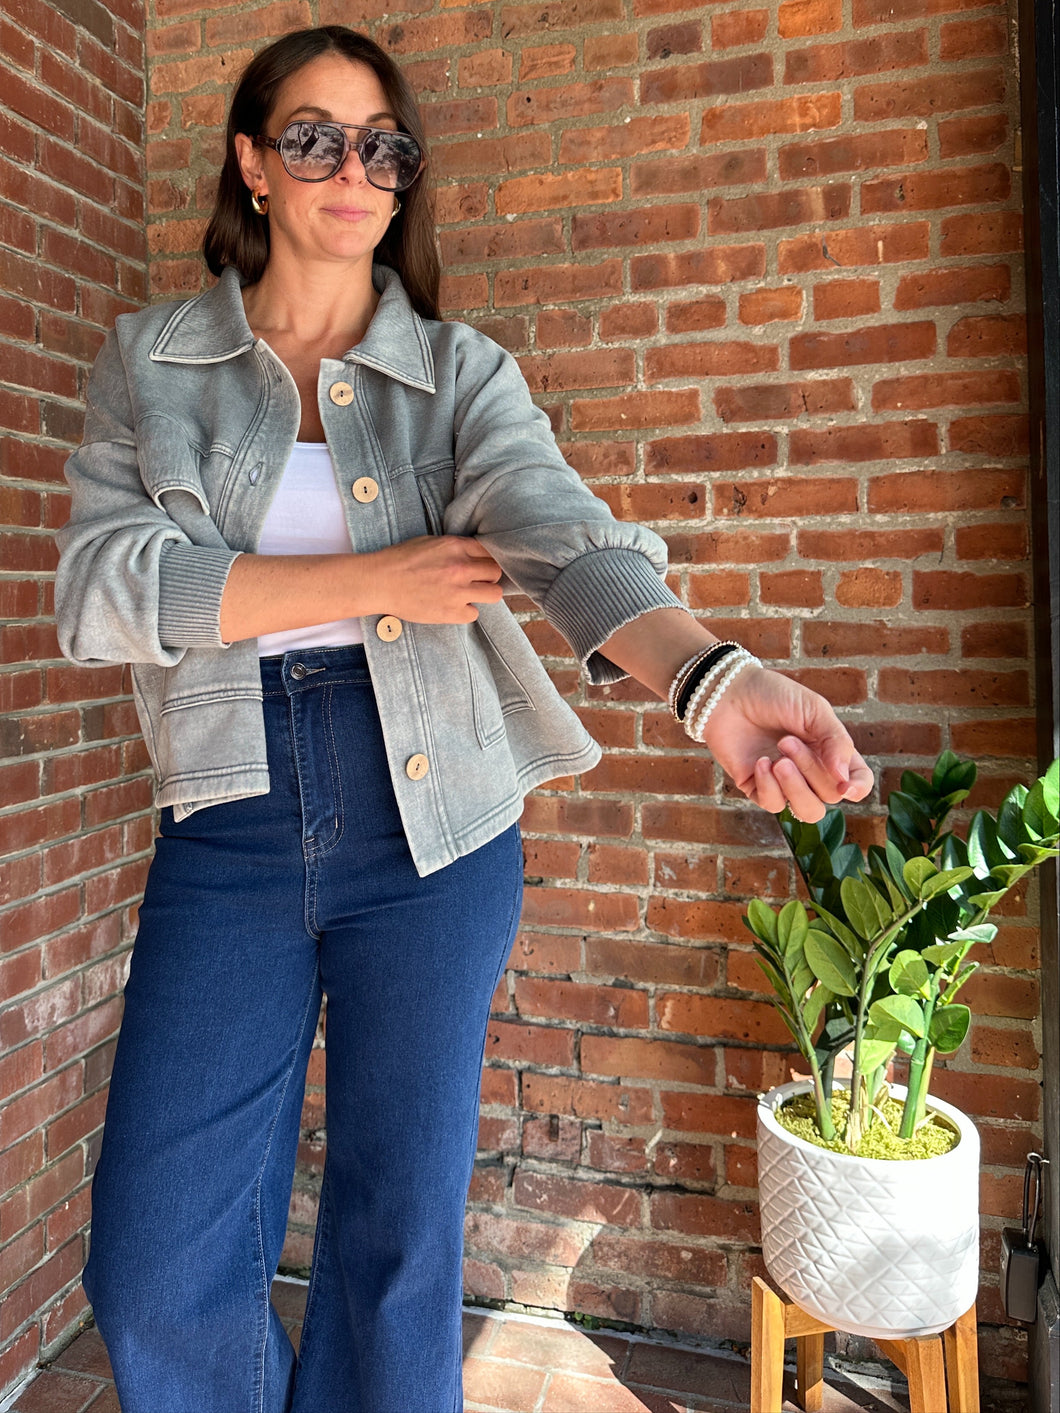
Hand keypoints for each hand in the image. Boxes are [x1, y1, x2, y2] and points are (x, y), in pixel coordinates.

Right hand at [365, 535, 502, 623]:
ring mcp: (458, 592)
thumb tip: (473, 554)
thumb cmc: (400, 560)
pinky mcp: (451, 612)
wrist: (379, 582)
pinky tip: (452, 607)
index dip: (486, 559)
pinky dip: (465, 612)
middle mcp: (461, 568)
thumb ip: (455, 547)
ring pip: (494, 594)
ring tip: (469, 594)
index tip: (480, 565)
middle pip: (496, 573)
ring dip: (484, 594)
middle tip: (476, 580)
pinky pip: (474, 614)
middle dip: (488, 576)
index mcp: (456, 547)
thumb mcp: (430, 542)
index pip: (490, 552)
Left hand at [698, 665, 872, 820]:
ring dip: (795, 786)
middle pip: (830, 795)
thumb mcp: (814, 710)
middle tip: (787, 741)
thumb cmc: (773, 696)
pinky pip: (773, 805)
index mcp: (832, 750)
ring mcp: (785, 782)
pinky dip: (768, 784)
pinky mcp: (757, 787)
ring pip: (807, 811)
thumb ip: (836, 742)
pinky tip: (759, 761)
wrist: (728, 693)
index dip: (858, 789)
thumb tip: (844, 780)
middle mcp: (812, 770)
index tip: (846, 787)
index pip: (858, 781)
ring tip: (778, 758)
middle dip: (811, 770)